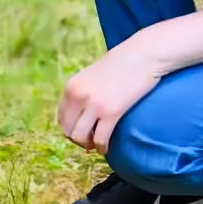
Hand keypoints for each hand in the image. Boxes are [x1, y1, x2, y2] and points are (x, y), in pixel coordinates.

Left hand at [58, 35, 161, 154]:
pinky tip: (106, 148)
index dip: (70, 129)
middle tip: (89, 141)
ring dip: (88, 145)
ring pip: (80, 138)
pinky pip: (100, 139)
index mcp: (71, 87)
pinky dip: (102, 147)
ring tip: (96, 145)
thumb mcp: (90, 77)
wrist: (141, 56)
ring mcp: (94, 105)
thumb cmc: (119, 66)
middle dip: (77, 140)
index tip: (81, 132)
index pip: (61, 118)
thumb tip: (78, 116)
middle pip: (68, 130)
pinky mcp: (111, 112)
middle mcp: (78, 96)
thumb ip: (81, 93)